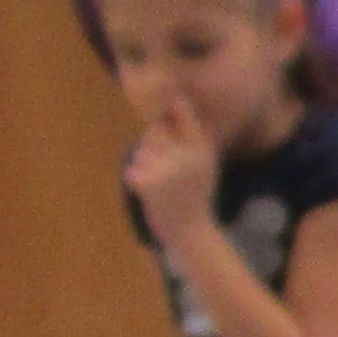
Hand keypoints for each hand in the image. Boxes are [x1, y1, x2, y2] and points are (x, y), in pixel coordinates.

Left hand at [123, 105, 225, 243]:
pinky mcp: (149, 183)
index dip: (169, 104)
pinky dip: (136, 181)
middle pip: (154, 131)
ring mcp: (167, 167)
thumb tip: (172, 105)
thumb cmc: (195, 196)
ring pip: (141, 151)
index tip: (164, 108)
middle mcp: (186, 153)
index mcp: (201, 146)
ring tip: (160, 184)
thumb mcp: (204, 163)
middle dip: (152, 144)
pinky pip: (132, 170)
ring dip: (143, 165)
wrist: (191, 232)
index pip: (181, 109)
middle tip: (162, 166)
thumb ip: (193, 136)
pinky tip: (149, 193)